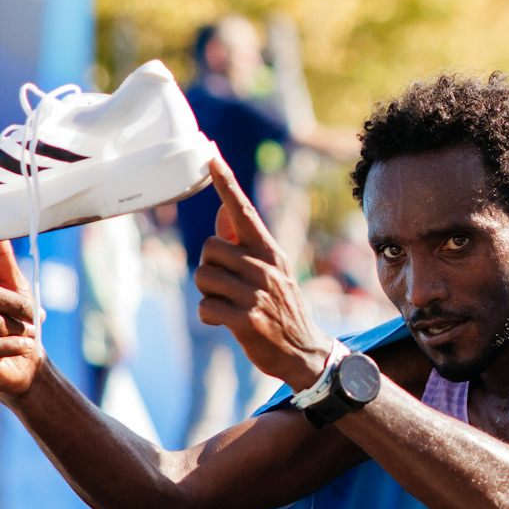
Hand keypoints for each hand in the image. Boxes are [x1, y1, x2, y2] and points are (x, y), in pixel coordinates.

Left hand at [193, 157, 333, 388]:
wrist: (305, 352)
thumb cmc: (282, 307)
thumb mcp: (272, 271)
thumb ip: (245, 243)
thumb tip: (220, 212)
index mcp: (270, 251)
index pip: (244, 210)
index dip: (226, 183)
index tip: (211, 156)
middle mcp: (265, 268)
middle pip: (209, 248)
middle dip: (209, 268)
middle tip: (226, 286)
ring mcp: (256, 294)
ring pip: (202, 277)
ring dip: (207, 293)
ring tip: (228, 304)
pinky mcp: (246, 320)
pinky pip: (205, 307)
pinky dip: (209, 316)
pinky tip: (226, 322)